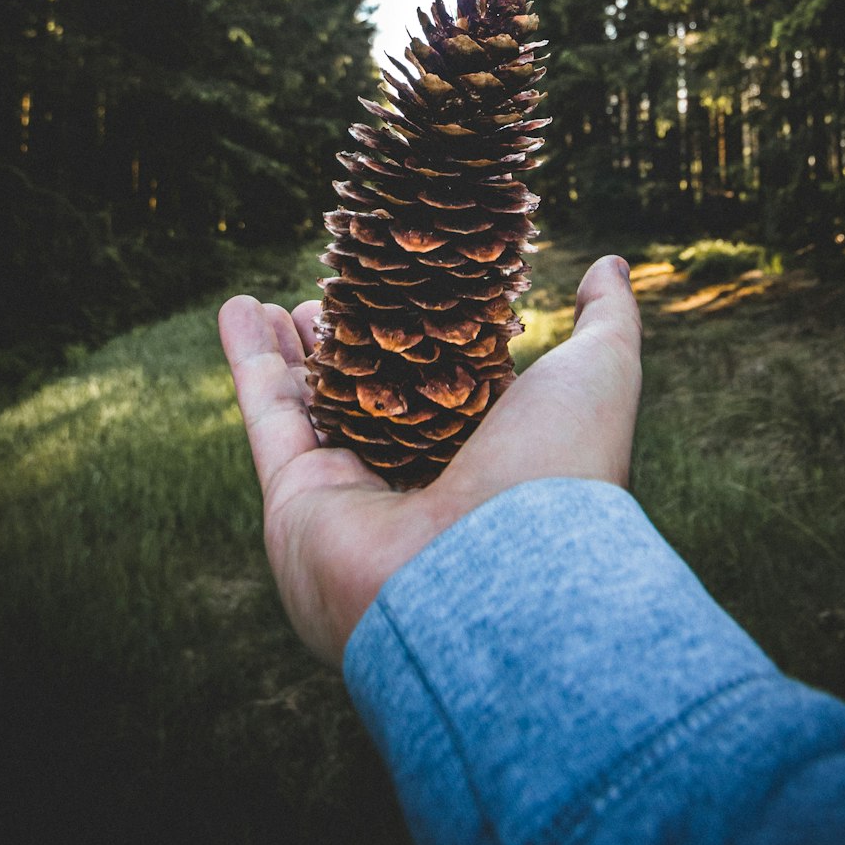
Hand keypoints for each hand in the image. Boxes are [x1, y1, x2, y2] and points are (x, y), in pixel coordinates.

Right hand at [218, 255, 641, 667]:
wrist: (491, 577)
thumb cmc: (559, 474)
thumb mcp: (599, 374)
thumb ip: (605, 320)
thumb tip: (609, 267)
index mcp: (491, 457)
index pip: (450, 383)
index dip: (428, 335)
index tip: (412, 286)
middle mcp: (421, 480)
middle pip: (373, 397)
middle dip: (350, 346)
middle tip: (329, 294)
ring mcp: (355, 493)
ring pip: (314, 405)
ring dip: (291, 352)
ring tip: (275, 301)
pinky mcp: (297, 500)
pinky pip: (268, 417)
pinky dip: (247, 361)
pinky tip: (235, 306)